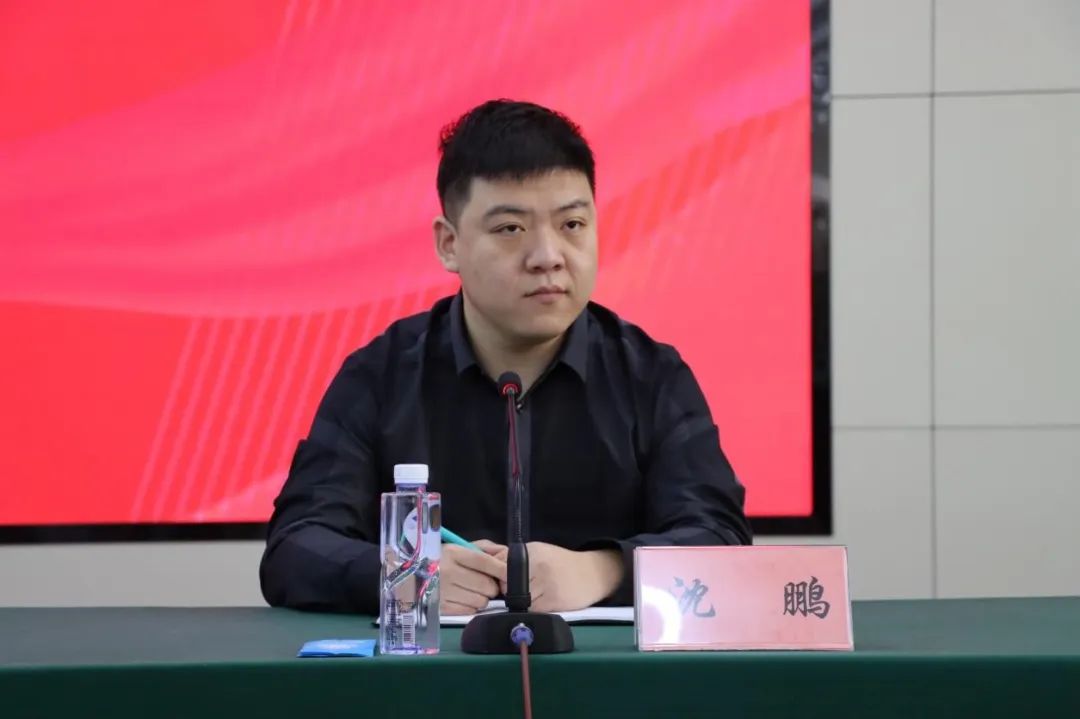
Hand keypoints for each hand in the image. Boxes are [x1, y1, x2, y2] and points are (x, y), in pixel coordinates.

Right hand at [439, 539, 506, 615]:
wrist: (416, 576)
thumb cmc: (446, 560)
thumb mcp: (462, 548)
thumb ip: (486, 551)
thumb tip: (506, 565)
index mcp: (453, 553)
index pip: (484, 562)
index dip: (501, 569)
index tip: (511, 575)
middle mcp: (446, 571)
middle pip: (486, 585)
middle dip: (491, 586)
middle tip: (484, 583)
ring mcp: (443, 592)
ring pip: (481, 601)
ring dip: (482, 597)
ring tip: (471, 590)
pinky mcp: (441, 608)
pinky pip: (470, 611)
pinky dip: (471, 606)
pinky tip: (462, 598)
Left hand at [497, 542, 622, 612]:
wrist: (592, 573)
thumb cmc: (561, 563)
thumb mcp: (539, 552)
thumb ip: (515, 558)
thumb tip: (490, 567)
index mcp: (531, 552)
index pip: (500, 567)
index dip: (499, 577)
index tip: (504, 580)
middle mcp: (538, 565)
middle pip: (506, 585)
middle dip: (508, 590)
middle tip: (518, 590)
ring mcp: (546, 583)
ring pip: (518, 599)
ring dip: (520, 602)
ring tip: (533, 595)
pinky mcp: (553, 600)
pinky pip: (532, 610)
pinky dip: (533, 609)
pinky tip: (542, 601)